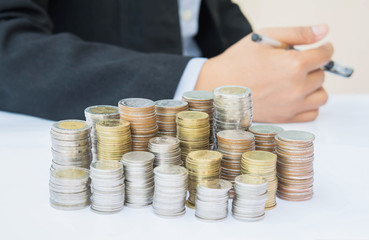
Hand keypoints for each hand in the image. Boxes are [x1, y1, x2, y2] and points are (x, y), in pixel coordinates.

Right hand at [195, 24, 333, 122]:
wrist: (217, 86)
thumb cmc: (238, 61)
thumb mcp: (266, 37)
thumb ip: (298, 33)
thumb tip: (324, 30)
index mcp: (293, 64)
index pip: (325, 55)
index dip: (324, 49)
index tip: (320, 49)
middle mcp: (296, 87)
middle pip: (322, 75)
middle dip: (313, 67)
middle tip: (294, 64)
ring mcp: (291, 105)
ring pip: (321, 95)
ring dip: (314, 87)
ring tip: (298, 81)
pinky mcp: (285, 118)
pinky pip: (312, 113)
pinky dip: (309, 104)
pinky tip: (295, 96)